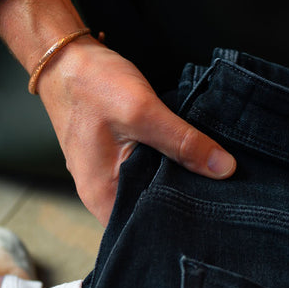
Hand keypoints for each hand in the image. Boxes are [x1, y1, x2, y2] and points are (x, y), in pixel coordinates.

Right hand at [36, 36, 235, 225]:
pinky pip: (146, 174)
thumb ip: (183, 142)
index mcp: (102, 195)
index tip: (214, 217)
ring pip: (151, 192)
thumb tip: (224, 169)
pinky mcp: (116, 160)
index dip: (180, 225)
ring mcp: (108, 177)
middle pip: (151, 214)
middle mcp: (102, 194)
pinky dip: (167, 169)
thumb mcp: (142, 111)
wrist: (64, 57)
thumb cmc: (92, 84)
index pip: (146, 230)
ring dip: (177, 185)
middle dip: (185, 205)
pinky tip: (191, 163)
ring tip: (213, 183)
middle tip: (222, 197)